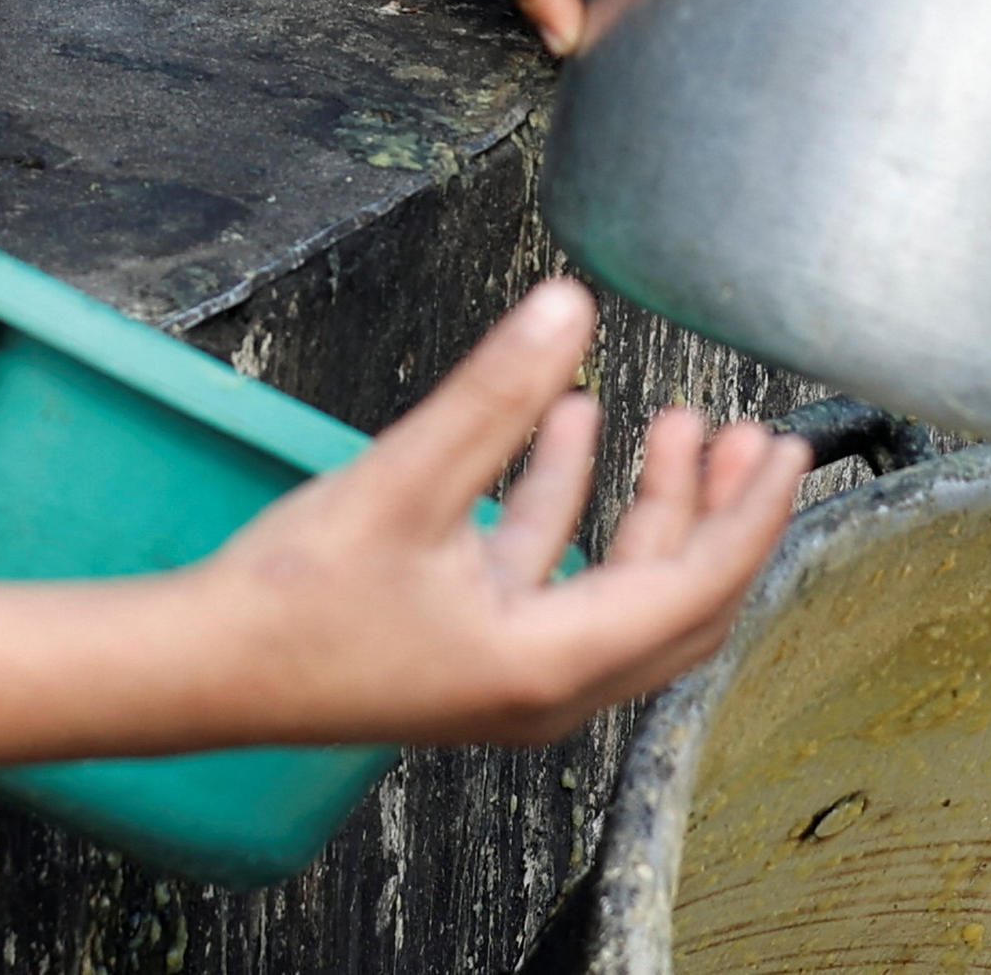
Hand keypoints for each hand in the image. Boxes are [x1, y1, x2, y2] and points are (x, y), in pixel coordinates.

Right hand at [188, 278, 799, 741]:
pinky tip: (574, 426)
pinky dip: (578, 507)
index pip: (694, 589)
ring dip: (652, 507)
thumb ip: (495, 394)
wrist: (200, 670)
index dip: (751, 516)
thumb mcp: (405, 481)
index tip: (790, 450)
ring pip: (621, 591)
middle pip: (677, 604)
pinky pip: (556, 579)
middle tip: (757, 437)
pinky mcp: (467, 649)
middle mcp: (545, 685)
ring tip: (679, 422)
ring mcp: (507, 673)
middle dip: (721, 516)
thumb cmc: (294, 600)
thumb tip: (570, 305)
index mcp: (550, 663)